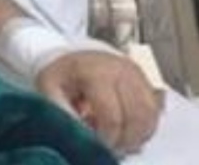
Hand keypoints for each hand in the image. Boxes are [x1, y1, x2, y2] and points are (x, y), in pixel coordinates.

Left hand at [37, 50, 162, 154]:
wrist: (72, 56)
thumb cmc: (61, 75)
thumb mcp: (48, 88)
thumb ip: (62, 111)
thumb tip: (81, 133)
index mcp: (95, 72)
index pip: (112, 116)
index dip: (107, 138)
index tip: (98, 146)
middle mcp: (121, 70)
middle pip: (137, 117)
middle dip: (126, 140)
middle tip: (112, 148)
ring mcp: (137, 75)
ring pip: (150, 115)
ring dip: (139, 134)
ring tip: (120, 141)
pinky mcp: (147, 80)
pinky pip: (156, 110)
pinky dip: (146, 126)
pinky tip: (128, 130)